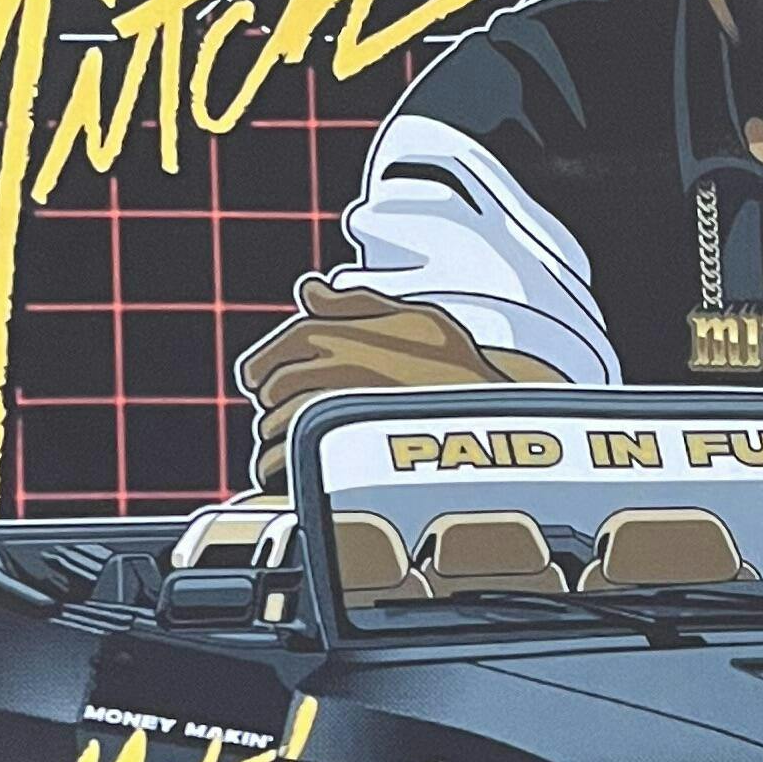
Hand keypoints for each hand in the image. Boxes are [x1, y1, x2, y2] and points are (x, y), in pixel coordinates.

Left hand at [239, 276, 559, 480]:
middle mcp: (328, 367)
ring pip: (272, 424)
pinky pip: (278, 462)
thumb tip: (307, 288)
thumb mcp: (420, 320)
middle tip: (287, 412)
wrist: (494, 422)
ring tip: (298, 443)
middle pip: (271, 385)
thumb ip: (357, 304)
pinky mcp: (329, 458)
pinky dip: (274, 468)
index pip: (280, 346)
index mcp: (341, 332)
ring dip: (276, 434)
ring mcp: (328, 413)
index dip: (268, 362)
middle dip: (273, 399)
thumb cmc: (461, 375)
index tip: (268, 380)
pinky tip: (289, 472)